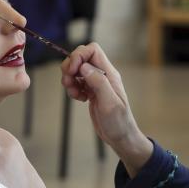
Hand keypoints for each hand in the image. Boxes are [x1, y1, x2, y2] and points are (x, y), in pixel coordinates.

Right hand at [61, 43, 151, 172]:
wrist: (120, 137)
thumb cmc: (118, 122)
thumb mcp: (109, 103)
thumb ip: (98, 83)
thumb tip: (84, 67)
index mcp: (109, 74)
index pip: (92, 50)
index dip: (79, 55)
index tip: (72, 70)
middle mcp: (102, 75)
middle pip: (82, 57)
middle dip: (70, 67)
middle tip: (68, 83)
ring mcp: (96, 83)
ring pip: (77, 69)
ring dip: (70, 79)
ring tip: (74, 93)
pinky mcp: (91, 91)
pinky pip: (77, 82)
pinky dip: (73, 88)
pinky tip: (79, 99)